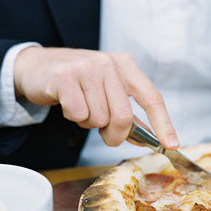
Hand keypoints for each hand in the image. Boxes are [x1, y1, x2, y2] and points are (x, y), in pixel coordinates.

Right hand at [13, 47, 178, 148]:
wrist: (38, 66)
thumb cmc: (80, 83)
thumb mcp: (109, 91)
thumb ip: (129, 115)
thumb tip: (148, 139)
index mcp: (127, 67)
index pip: (152, 98)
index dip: (164, 124)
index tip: (172, 144)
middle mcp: (110, 64)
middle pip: (124, 118)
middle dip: (115, 135)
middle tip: (105, 132)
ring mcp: (87, 68)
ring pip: (100, 119)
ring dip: (90, 123)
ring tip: (81, 106)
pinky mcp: (65, 77)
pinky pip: (79, 115)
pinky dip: (74, 117)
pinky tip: (68, 103)